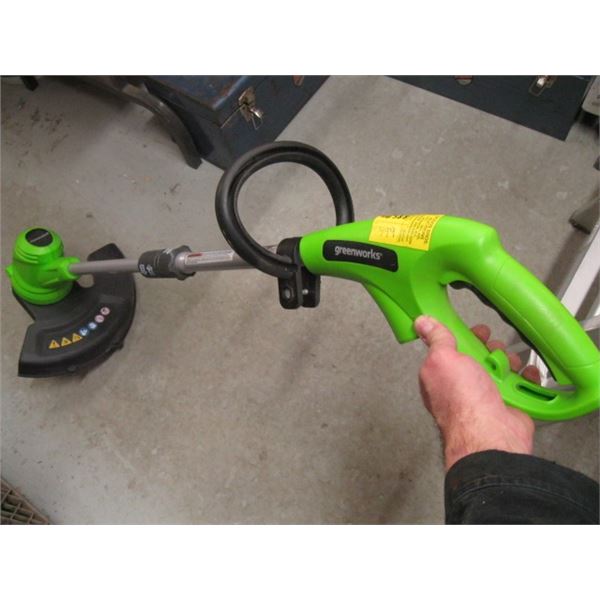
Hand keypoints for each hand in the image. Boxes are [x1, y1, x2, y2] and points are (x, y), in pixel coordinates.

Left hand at [414, 315, 540, 470]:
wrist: (490, 433)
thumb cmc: (462, 401)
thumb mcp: (443, 358)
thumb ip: (436, 339)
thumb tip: (423, 323)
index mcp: (441, 374)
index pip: (451, 349)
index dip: (464, 337)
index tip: (474, 331)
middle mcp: (462, 386)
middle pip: (479, 357)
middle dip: (490, 348)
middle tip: (493, 348)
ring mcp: (485, 396)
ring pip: (501, 368)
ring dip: (509, 361)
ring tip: (509, 364)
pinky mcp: (508, 405)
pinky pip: (521, 385)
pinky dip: (526, 378)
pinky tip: (525, 374)